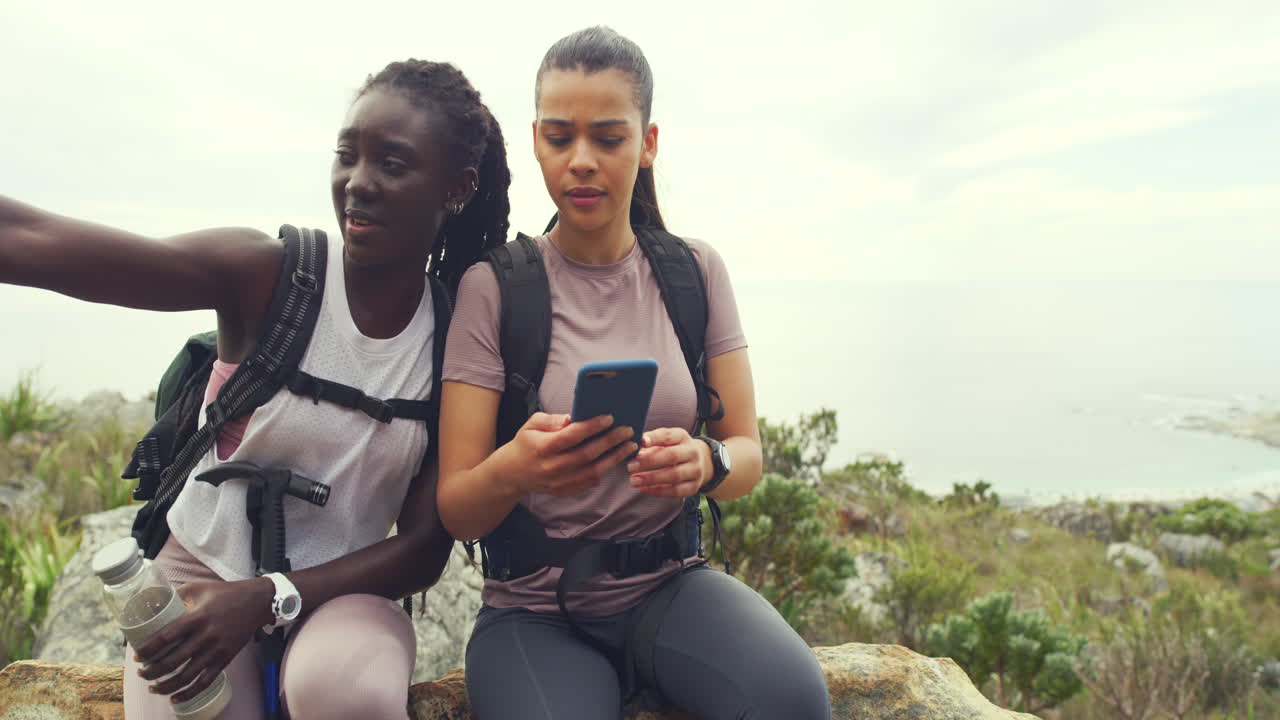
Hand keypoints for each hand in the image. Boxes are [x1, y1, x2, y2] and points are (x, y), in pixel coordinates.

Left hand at [135, 577, 272, 701]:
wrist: (256, 602)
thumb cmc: (224, 593)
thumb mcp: (198, 588)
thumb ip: (176, 596)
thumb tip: (154, 604)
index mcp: (197, 617)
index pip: (166, 637)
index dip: (148, 650)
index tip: (137, 655)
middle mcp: (206, 636)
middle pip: (172, 661)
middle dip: (151, 671)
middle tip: (142, 671)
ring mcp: (217, 650)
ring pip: (186, 676)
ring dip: (165, 685)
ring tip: (152, 687)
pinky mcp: (225, 659)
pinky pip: (205, 681)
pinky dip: (188, 693)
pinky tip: (175, 698)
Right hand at [496, 412, 636, 496]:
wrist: (512, 474)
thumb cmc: (525, 444)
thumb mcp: (531, 425)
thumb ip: (552, 419)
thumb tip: (573, 418)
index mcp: (543, 447)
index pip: (572, 436)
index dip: (592, 427)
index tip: (609, 418)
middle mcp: (552, 467)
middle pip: (587, 454)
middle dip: (610, 441)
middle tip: (627, 430)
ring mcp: (560, 482)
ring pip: (594, 471)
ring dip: (615, 458)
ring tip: (629, 446)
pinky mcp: (565, 491)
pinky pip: (590, 482)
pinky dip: (605, 470)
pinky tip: (616, 459)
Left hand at [626, 428, 711, 497]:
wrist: (700, 462)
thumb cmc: (674, 449)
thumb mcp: (665, 441)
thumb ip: (649, 443)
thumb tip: (631, 449)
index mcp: (682, 437)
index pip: (668, 435)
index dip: (654, 438)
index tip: (640, 442)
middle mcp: (692, 452)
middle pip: (672, 456)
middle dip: (649, 461)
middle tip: (630, 466)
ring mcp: (695, 470)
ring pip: (674, 475)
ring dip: (652, 478)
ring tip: (634, 480)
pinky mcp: (694, 486)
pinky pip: (676, 491)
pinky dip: (658, 491)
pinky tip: (644, 489)